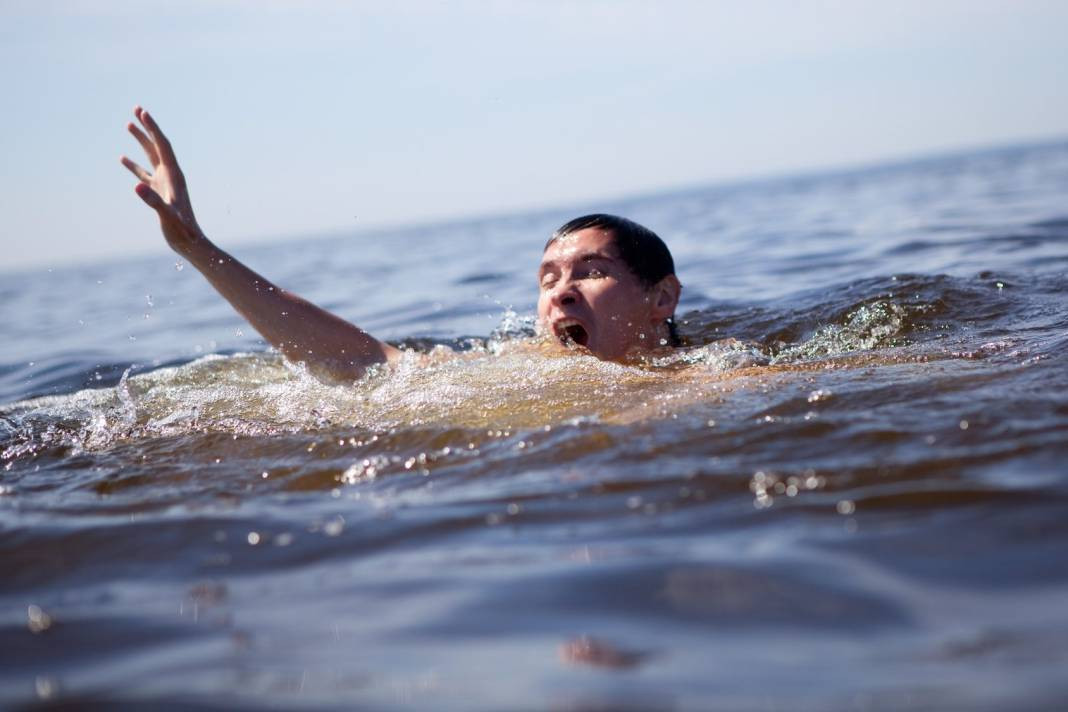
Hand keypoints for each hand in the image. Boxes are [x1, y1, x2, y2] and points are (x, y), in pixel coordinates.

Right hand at [120, 106, 204, 253]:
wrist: (191, 244)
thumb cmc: (183, 232)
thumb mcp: (167, 216)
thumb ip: (153, 201)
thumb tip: (137, 185)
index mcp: (174, 176)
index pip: (162, 146)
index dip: (152, 128)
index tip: (141, 112)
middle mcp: (171, 176)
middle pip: (158, 145)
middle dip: (147, 127)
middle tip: (136, 108)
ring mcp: (165, 184)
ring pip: (151, 157)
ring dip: (141, 141)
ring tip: (128, 124)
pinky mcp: (159, 193)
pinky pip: (144, 174)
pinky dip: (134, 164)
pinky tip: (122, 158)